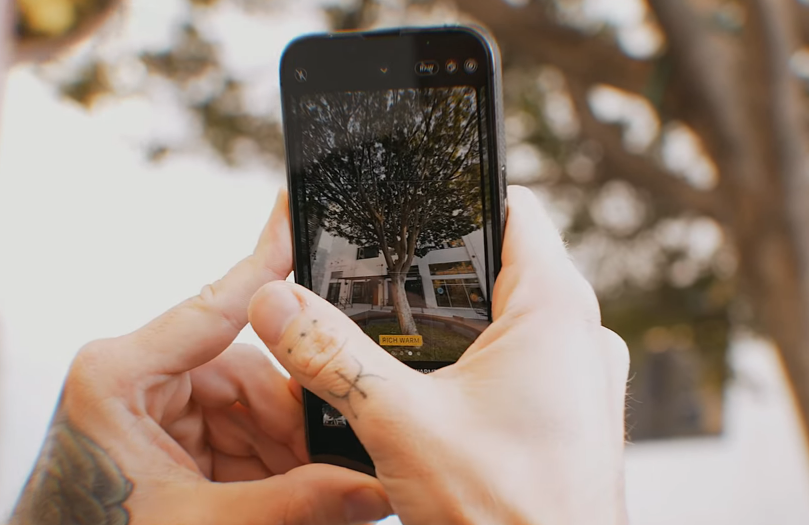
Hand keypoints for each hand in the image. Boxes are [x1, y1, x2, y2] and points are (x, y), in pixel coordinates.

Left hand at [10, 192, 391, 524]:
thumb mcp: (195, 523)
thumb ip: (289, 505)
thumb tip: (367, 492)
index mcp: (121, 376)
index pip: (215, 307)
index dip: (265, 260)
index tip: (297, 214)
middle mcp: (140, 377)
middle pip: (250, 373)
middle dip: (296, 424)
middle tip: (341, 463)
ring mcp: (157, 404)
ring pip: (253, 407)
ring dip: (288, 450)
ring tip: (319, 489)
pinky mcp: (171, 432)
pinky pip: (239, 433)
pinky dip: (269, 464)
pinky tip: (291, 491)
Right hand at [249, 186, 629, 524]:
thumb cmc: (512, 514)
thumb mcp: (400, 425)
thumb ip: (332, 357)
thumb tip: (276, 306)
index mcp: (555, 309)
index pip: (510, 207)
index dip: (456, 195)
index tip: (408, 204)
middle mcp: (578, 332)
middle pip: (499, 262)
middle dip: (438, 270)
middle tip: (384, 279)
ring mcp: (578, 373)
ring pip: (507, 314)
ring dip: (455, 321)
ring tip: (403, 336)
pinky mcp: (567, 407)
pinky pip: (519, 357)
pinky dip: (476, 359)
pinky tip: (434, 387)